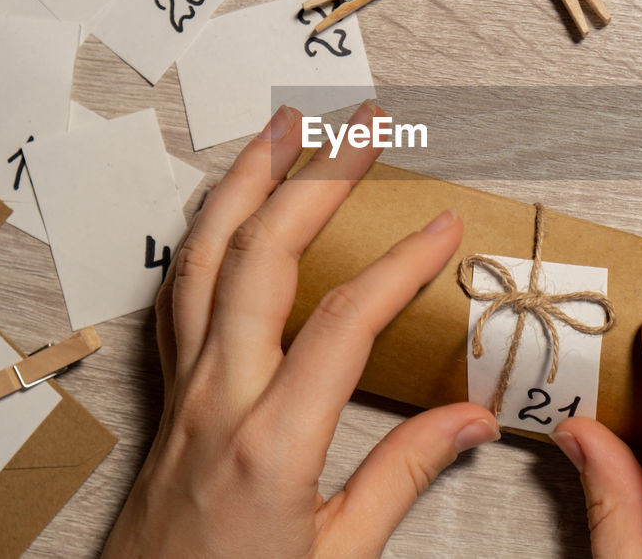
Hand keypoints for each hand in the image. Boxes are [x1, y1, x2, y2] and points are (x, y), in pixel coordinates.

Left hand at [103, 102, 498, 557]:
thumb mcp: (340, 557)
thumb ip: (404, 478)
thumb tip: (473, 420)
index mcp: (271, 441)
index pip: (343, 322)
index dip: (399, 264)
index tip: (444, 226)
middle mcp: (218, 395)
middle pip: (263, 256)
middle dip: (316, 177)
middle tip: (363, 126)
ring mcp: (183, 384)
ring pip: (204, 256)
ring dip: (246, 180)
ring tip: (283, 125)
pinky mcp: (168, 389)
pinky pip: (179, 288)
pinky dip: (207, 230)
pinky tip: (229, 201)